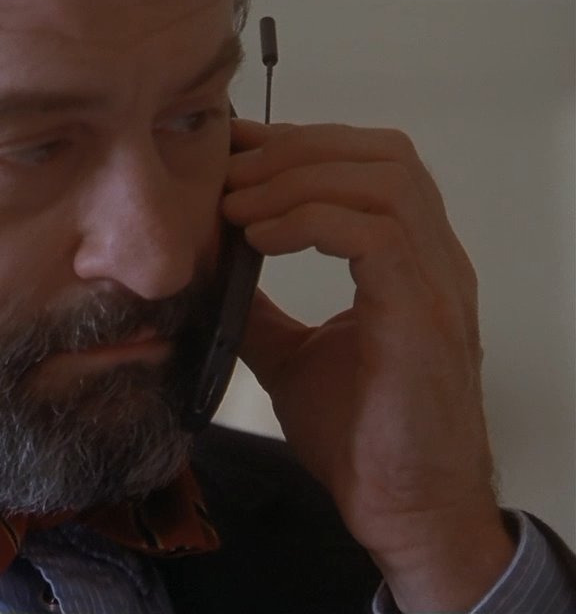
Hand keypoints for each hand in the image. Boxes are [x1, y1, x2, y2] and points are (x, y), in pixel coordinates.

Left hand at [222, 119, 514, 611]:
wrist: (400, 506)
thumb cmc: (361, 437)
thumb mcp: (293, 354)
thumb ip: (263, 307)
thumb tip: (213, 271)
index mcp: (411, 261)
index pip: (368, 163)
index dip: (298, 143)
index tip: (232, 149)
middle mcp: (435, 260)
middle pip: (380, 153)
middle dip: (294, 149)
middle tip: (228, 175)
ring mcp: (436, 284)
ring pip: (382, 180)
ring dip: (297, 180)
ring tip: (237, 208)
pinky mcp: (423, 315)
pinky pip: (376, 233)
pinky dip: (310, 220)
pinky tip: (259, 239)